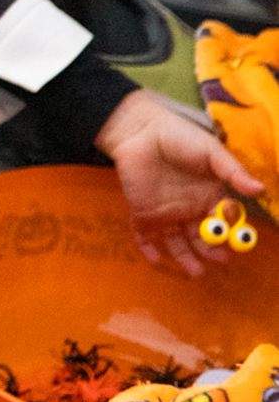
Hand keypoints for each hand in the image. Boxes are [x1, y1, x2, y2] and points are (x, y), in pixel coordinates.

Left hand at [94, 87, 266, 276]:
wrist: (141, 130)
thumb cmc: (179, 137)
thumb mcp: (210, 152)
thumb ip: (232, 172)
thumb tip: (260, 189)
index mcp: (209, 197)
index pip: (222, 221)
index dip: (229, 231)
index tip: (234, 238)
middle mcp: (189, 210)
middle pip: (202, 238)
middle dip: (212, 250)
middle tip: (220, 259)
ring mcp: (166, 214)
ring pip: (177, 243)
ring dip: (186, 258)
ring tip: (196, 271)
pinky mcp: (142, 212)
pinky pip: (144, 236)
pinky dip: (147, 249)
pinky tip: (154, 258)